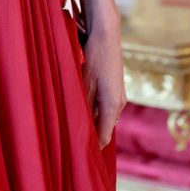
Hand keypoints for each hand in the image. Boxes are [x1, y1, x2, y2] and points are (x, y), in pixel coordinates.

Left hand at [82, 23, 125, 148]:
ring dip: (90, 122)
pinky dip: (92, 111)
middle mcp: (118, 103)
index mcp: (112, 105)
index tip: (78, 157)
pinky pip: (103, 106)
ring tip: (72, 129)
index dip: (91, 147)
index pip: (103, 136)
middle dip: (89, 135)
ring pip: (102, 117)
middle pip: (103, 128)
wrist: (106, 34)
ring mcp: (118, 95)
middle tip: (71, 144)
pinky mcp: (114, 88)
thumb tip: (78, 125)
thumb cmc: (93, 56)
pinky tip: (79, 109)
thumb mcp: (84, 81)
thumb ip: (83, 104)